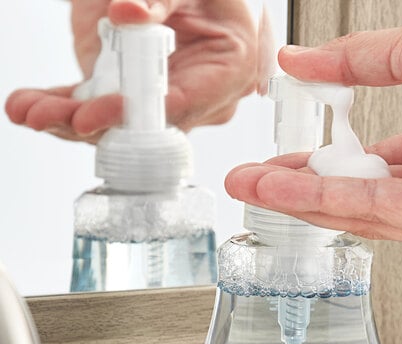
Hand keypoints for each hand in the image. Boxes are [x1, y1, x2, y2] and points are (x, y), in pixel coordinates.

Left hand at [5, 0, 257, 142]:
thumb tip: (128, 14)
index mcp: (228, 72)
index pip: (180, 104)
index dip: (134, 114)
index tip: (92, 115)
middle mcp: (196, 97)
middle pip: (144, 125)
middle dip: (90, 123)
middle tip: (45, 117)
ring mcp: (161, 98)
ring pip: (117, 122)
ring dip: (67, 118)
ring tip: (26, 110)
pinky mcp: (132, 91)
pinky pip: (99, 106)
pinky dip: (64, 105)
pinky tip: (31, 105)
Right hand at [225, 6, 401, 241]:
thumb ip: (351, 65)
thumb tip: (297, 60)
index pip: (369, 170)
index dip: (321, 166)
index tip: (279, 163)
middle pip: (357, 198)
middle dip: (298, 190)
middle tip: (250, 184)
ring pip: (360, 211)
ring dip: (301, 199)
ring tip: (253, 188)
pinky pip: (377, 211)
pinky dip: (327, 198)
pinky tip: (286, 191)